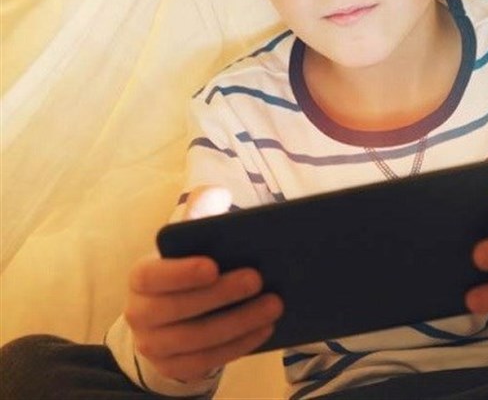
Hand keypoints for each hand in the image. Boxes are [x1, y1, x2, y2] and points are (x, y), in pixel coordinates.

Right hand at [124, 187, 282, 381]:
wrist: (179, 313)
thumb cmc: (191, 267)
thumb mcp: (192, 238)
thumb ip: (200, 211)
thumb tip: (214, 193)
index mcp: (141, 277)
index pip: (152, 276)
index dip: (181, 272)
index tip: (214, 265)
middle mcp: (139, 314)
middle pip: (177, 309)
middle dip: (221, 295)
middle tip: (258, 279)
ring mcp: (155, 346)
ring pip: (196, 339)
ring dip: (239, 322)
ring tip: (274, 305)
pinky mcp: (175, 368)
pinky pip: (207, 361)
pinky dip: (239, 345)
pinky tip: (266, 328)